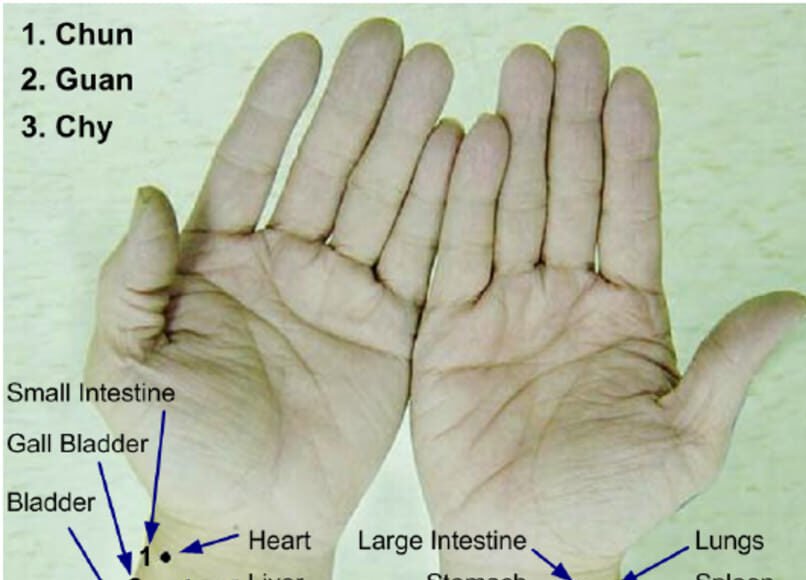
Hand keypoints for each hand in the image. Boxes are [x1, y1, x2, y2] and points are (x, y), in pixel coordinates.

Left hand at [85, 19, 458, 577]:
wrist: (251, 518)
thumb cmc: (179, 452)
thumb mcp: (125, 368)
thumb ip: (131, 282)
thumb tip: (148, 196)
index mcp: (220, 261)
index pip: (250, 164)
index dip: (276, 108)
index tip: (306, 50)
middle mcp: (287, 263)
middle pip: (328, 167)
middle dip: (359, 105)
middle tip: (392, 42)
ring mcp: (343, 290)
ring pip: (380, 199)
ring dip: (408, 138)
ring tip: (436, 73)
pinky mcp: (391, 325)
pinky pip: (419, 256)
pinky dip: (440, 206)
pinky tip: (460, 150)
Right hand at [411, 27, 805, 579]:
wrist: (524, 546)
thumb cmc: (609, 502)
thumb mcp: (686, 438)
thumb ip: (727, 363)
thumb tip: (797, 304)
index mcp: (627, 311)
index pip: (630, 212)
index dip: (630, 148)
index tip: (628, 82)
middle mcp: (565, 295)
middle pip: (569, 192)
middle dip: (569, 121)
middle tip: (565, 49)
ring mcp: (504, 305)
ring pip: (512, 208)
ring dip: (517, 141)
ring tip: (518, 74)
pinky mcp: (448, 327)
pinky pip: (454, 253)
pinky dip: (459, 200)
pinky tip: (467, 142)